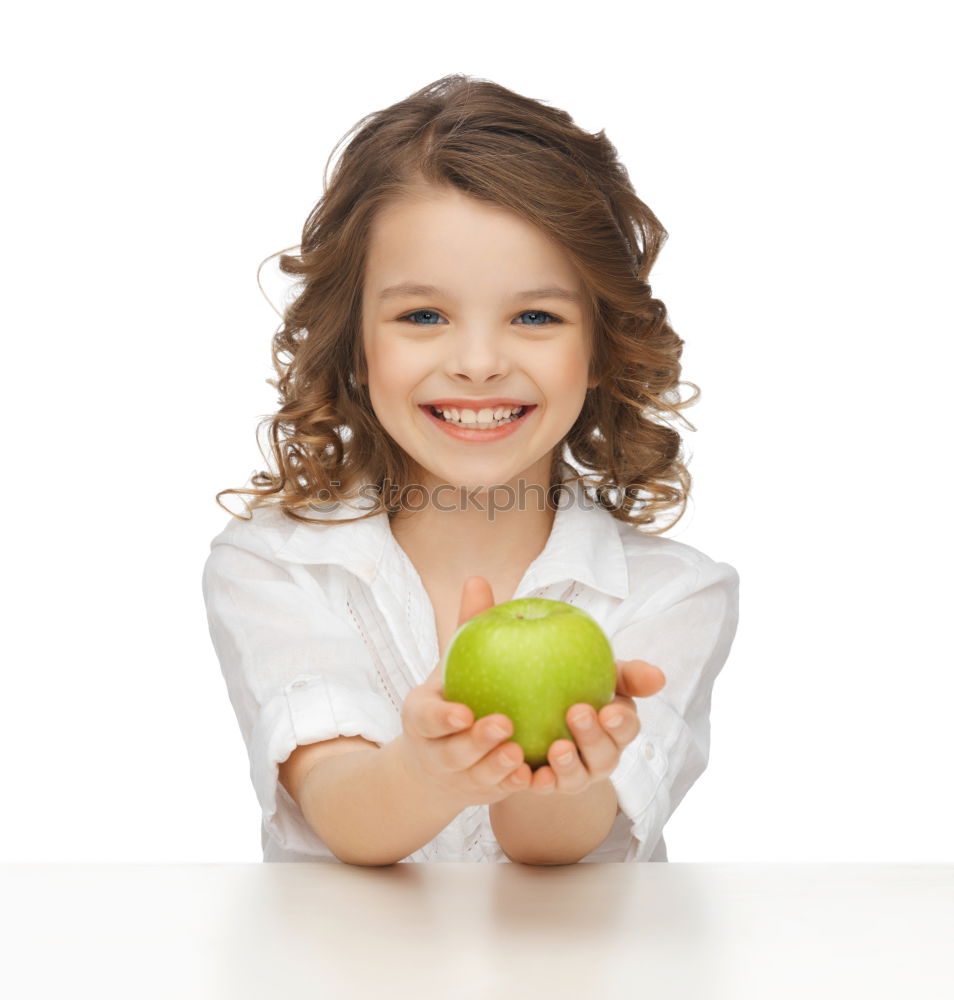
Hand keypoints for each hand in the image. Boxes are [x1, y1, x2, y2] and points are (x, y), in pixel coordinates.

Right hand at [397, 577, 533, 808]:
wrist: (440, 758)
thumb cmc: (455, 694)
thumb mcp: (456, 664)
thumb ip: (469, 628)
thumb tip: (478, 580)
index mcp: (421, 717)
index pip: (427, 719)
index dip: (442, 718)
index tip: (463, 712)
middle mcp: (434, 752)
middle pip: (450, 754)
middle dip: (475, 744)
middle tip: (505, 726)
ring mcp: (458, 778)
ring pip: (474, 778)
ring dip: (497, 769)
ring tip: (521, 753)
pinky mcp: (481, 793)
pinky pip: (497, 793)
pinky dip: (512, 786)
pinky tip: (534, 775)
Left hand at [524, 657, 665, 795]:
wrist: (538, 706)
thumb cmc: (579, 685)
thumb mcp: (603, 674)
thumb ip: (629, 675)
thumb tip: (659, 677)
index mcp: (616, 730)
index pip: (627, 729)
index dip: (621, 723)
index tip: (608, 710)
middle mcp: (600, 758)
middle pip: (603, 757)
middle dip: (592, 738)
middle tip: (577, 714)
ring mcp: (574, 775)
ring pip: (576, 779)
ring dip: (568, 766)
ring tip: (558, 748)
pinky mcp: (545, 783)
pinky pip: (542, 787)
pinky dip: (537, 782)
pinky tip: (527, 771)